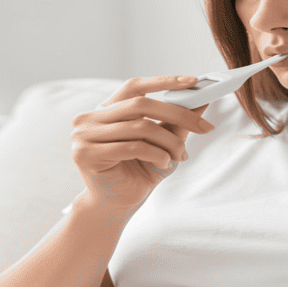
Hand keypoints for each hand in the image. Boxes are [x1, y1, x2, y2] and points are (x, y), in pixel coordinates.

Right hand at [70, 76, 213, 208]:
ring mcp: (83, 136)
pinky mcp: (86, 154)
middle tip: (204, 127)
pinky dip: (156, 154)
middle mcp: (89, 118)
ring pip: (140, 127)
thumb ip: (175, 121)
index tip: (192, 82)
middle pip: (141, 105)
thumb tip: (202, 100)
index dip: (163, 82)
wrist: (117, 205)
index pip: (134, 86)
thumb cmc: (138, 171)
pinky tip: (164, 163)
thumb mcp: (162, 142)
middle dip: (178, 114)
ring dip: (169, 142)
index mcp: (106, 110)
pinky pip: (133, 147)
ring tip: (179, 155)